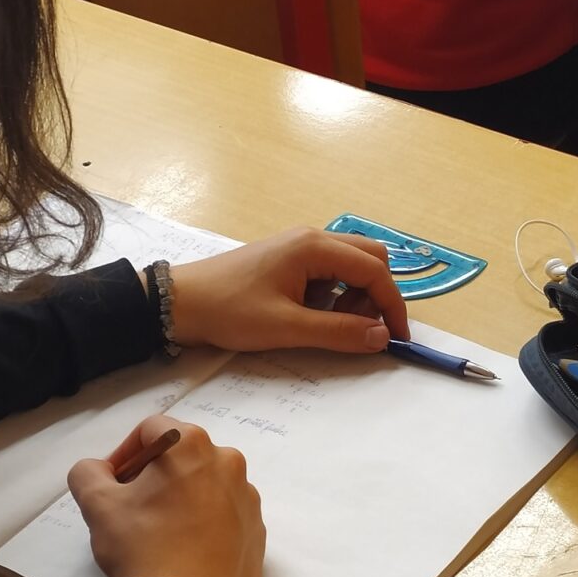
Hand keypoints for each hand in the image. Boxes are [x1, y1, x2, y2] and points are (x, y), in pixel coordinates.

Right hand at [68, 415, 264, 576]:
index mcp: (192, 445)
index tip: (113, 484)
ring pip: (205, 484)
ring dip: (180, 497)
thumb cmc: (143, 548)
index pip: (152, 430)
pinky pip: (225, 514)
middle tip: (132, 507)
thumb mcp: (98, 506)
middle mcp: (228, 463)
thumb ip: (88, 472)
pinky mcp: (257, 531)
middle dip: (154, 475)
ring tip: (159, 532)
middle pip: (182, 455)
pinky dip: (204, 522)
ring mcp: (248, 499)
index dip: (125, 453)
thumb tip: (97, 470)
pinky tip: (185, 550)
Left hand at [168, 229, 409, 352]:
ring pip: (350, 264)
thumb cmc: (230, 311)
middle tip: (361, 330)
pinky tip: (311, 315)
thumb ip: (339, 331)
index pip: (375, 270)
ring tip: (331, 325)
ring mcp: (299, 246)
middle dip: (375, 295)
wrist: (180, 302)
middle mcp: (312, 238)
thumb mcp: (287, 327)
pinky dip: (334, 293)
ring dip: (355, 295)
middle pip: (369, 258)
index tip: (397, 338)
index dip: (392, 305)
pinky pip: (328, 271)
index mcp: (315, 247)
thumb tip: (383, 337)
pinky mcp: (288, 259)